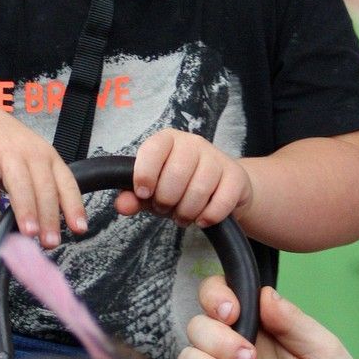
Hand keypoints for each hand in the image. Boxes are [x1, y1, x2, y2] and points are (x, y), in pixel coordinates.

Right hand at [0, 91, 88, 248]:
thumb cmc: (4, 144)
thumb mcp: (30, 160)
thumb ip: (39, 187)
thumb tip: (50, 225)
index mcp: (47, 157)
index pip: (66, 183)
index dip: (74, 206)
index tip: (79, 229)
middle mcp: (31, 153)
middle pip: (44, 187)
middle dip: (49, 216)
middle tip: (50, 242)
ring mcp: (5, 151)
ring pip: (19, 181)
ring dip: (25, 207)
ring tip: (29, 231)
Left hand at [114, 129, 252, 228]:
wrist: (222, 189)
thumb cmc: (181, 186)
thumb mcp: (154, 191)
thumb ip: (134, 197)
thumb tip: (122, 205)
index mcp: (167, 140)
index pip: (152, 150)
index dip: (145, 174)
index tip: (143, 194)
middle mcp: (193, 143)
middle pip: (176, 174)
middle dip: (166, 201)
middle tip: (166, 208)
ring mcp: (217, 158)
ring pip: (199, 190)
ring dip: (187, 212)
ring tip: (183, 215)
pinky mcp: (236, 176)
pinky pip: (221, 202)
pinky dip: (208, 217)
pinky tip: (203, 218)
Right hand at [178, 277, 358, 358]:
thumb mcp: (323, 350)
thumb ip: (292, 321)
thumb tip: (264, 293)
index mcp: (263, 325)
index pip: (222, 295)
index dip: (216, 296)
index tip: (231, 312)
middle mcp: (238, 347)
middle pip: (199, 325)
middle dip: (216, 338)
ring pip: (189, 357)